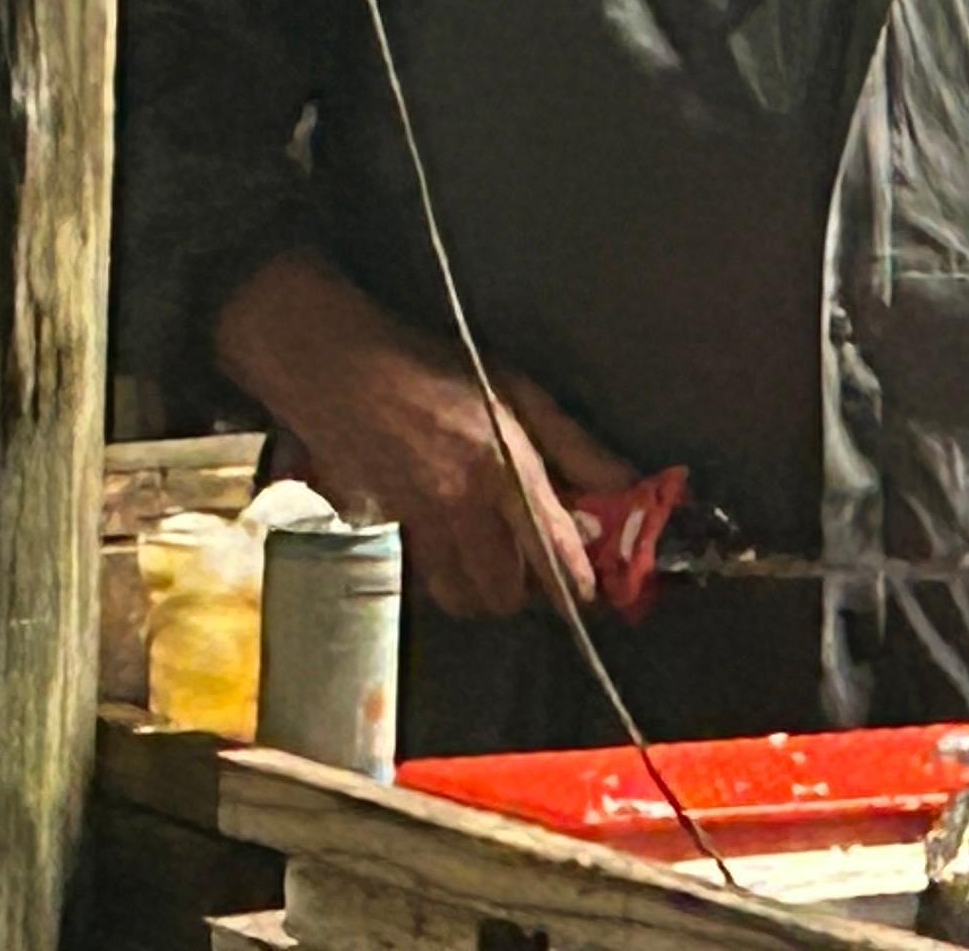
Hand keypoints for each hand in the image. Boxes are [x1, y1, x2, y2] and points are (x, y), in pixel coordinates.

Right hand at [211, 253, 633, 620]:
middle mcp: (461, 506)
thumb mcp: (520, 392)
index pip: (547, 545)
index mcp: (503, 467)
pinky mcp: (384, 530)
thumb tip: (625, 483)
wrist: (343, 369)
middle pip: (500, 590)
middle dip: (524, 593)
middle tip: (536, 573)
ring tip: (495, 568)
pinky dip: (444, 576)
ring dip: (482, 593)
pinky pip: (423, 574)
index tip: (588, 600)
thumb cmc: (440, 369)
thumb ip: (574, 445)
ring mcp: (418, 523)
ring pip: (457, 595)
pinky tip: (451, 548)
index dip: (571, 582)